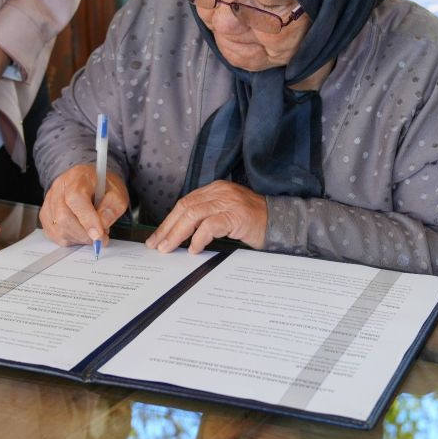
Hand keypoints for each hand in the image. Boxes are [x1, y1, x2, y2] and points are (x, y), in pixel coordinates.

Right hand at [38, 164, 128, 246]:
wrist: (91, 183)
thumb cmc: (103, 187)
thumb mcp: (117, 192)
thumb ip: (113, 207)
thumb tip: (102, 224)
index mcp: (77, 176)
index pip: (76, 197)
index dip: (87, 219)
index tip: (99, 234)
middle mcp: (59, 187)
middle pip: (64, 217)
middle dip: (85, 234)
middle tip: (101, 236)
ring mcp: (49, 202)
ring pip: (59, 229)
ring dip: (80, 237)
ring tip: (92, 230)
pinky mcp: (45, 216)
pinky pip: (56, 235)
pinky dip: (72, 239)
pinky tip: (81, 231)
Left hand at [146, 180, 266, 253]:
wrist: (280, 222)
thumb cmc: (252, 221)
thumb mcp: (225, 214)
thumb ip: (206, 218)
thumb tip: (180, 235)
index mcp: (215, 189)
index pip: (185, 203)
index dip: (169, 221)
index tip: (157, 236)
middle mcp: (220, 191)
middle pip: (185, 207)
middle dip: (168, 228)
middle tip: (156, 245)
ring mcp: (229, 201)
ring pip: (193, 215)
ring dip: (177, 234)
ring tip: (168, 248)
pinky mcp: (236, 214)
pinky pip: (210, 225)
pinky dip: (199, 238)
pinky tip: (194, 249)